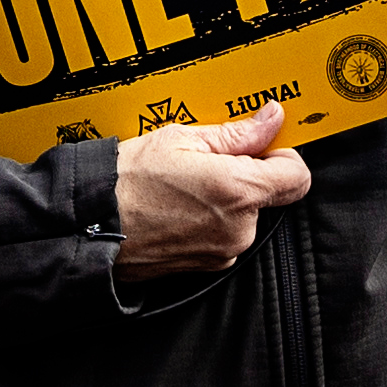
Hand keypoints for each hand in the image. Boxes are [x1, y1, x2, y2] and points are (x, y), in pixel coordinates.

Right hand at [114, 106, 311, 282]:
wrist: (89, 226)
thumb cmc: (126, 181)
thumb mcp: (180, 139)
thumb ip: (236, 133)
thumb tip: (270, 119)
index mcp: (237, 191)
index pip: (297, 176)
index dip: (283, 156)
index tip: (263, 147)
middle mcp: (238, 228)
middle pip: (268, 195)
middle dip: (245, 176)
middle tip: (204, 162)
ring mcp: (224, 252)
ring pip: (245, 216)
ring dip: (226, 200)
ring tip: (183, 187)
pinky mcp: (209, 268)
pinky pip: (225, 236)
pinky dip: (211, 221)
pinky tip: (178, 208)